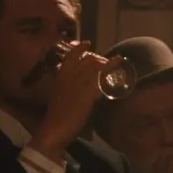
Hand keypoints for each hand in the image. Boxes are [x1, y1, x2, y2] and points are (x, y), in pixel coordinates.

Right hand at [31, 42, 123, 159]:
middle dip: (99, 58)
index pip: (69, 58)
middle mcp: (69, 78)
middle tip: (108, 61)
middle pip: (86, 60)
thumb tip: (77, 89)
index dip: (79, 49)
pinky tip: (118, 66)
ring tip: (117, 61)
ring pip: (95, 67)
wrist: (54, 130)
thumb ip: (67, 90)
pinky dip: (111, 70)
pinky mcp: (86, 95)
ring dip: (108, 62)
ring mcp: (78, 85)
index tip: (87, 43)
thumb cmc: (56, 118)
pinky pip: (101, 79)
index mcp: (60, 78)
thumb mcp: (59, 98)